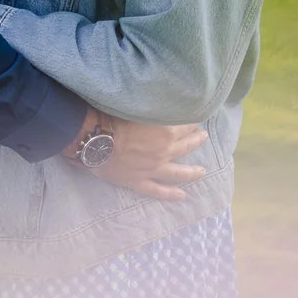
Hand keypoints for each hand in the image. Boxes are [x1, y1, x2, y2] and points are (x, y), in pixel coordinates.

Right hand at [84, 110, 207, 201]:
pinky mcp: (139, 182)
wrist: (94, 141)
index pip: (185, 126)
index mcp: (165, 133)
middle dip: (196, 141)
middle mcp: (163, 152)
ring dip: (192, 172)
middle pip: (185, 147)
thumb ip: (155, 107)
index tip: (196, 119)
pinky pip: (158, 190)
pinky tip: (182, 196)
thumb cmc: (112, 118)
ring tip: (202, 171)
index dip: (192, 122)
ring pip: (177, 173)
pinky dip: (170, 194)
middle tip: (204, 137)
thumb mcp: (138, 106)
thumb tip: (166, 101)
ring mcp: (152, 170)